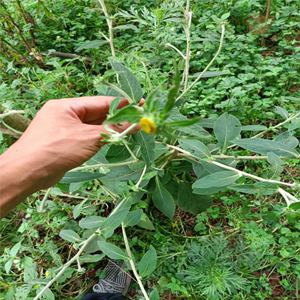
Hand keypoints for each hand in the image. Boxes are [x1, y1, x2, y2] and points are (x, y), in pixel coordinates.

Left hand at [12, 96, 138, 185]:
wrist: (28, 173)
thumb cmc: (57, 149)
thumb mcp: (89, 137)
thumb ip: (113, 130)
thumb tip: (136, 123)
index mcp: (67, 106)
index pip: (100, 102)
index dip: (121, 104)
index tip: (139, 104)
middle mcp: (65, 115)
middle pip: (96, 114)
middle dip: (117, 117)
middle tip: (138, 118)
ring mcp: (64, 129)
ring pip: (92, 126)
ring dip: (109, 128)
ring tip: (130, 128)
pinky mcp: (65, 143)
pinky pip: (86, 137)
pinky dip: (99, 138)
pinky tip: (112, 139)